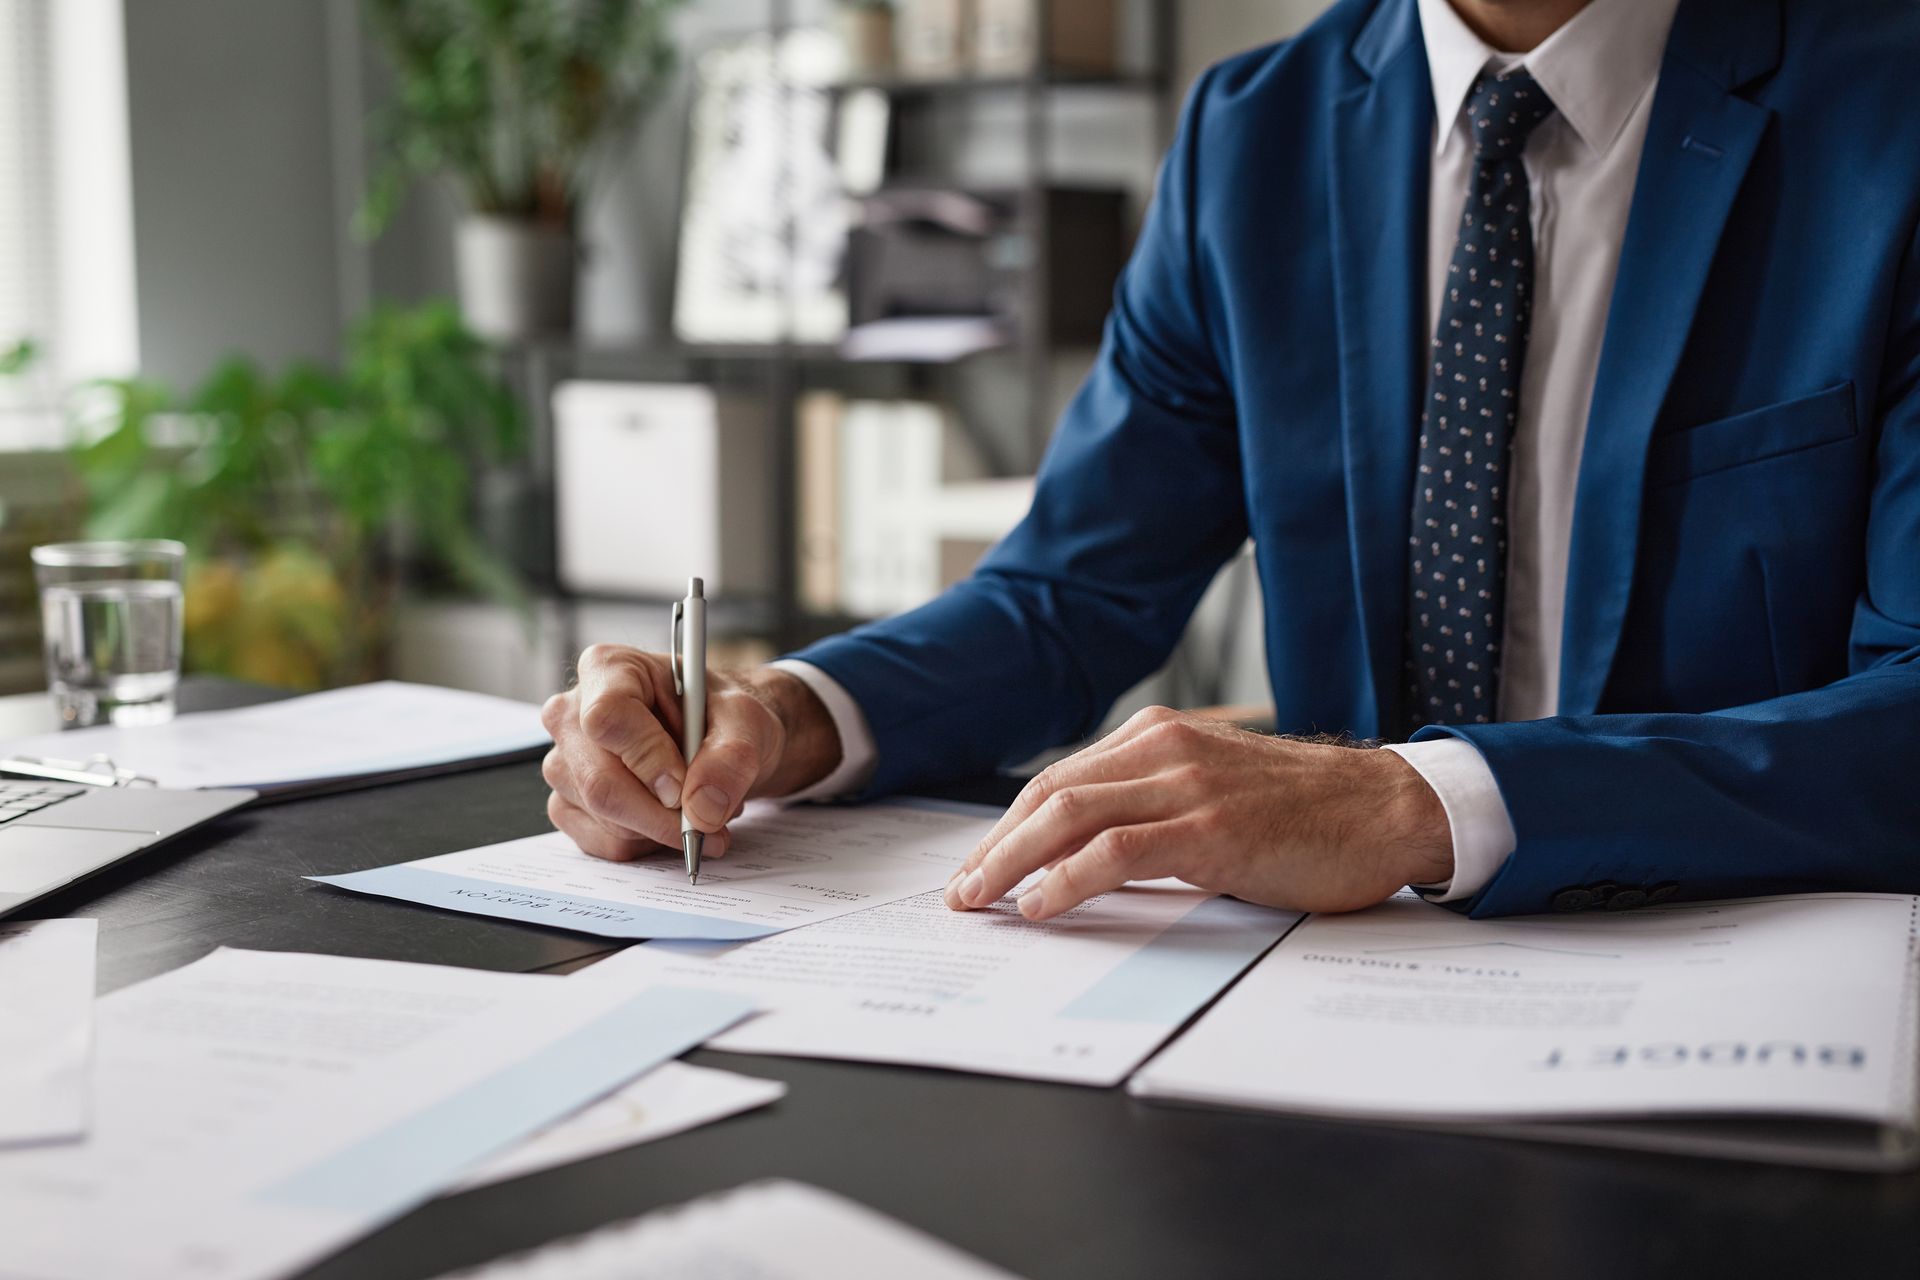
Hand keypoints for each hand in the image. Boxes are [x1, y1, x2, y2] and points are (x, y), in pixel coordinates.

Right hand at [541, 645, 840, 861]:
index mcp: (608, 669)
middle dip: (662, 815)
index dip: (648, 759)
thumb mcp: (744, 721)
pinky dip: (647, 843)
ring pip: (604, 818)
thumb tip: (702, 809)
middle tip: (710, 823)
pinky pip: (603, 841)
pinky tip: (669, 819)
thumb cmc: (721, 716)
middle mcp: (572, 714)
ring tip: (698, 805)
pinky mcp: (568, 803)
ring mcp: (564, 762)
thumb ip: (730, 759)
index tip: (684, 787)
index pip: (607, 717)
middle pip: (599, 781)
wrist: (717, 739)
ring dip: (662, 829)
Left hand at [942, 706, 1452, 919]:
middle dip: (994, 847)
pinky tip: (1041, 904)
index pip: (1059, 780)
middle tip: (962, 891)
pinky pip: (1117, 852)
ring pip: (1070, 816)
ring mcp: (1188, 787)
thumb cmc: (1308, 810)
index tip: (980, 865)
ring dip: (1012, 862)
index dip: (1009, 827)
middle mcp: (1165, 751)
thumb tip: (1082, 860)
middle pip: (1050, 795)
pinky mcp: (1212, 830)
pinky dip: (1067, 879)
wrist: (1390, 807)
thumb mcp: (1215, 792)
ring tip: (982, 902)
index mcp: (1160, 737)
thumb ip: (1153, 808)